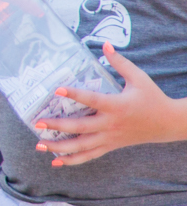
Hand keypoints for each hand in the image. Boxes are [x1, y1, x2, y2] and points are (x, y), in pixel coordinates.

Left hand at [35, 44, 186, 165]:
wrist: (168, 123)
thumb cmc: (152, 98)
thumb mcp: (139, 78)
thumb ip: (120, 62)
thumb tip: (105, 44)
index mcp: (117, 105)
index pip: (92, 100)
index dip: (74, 95)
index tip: (56, 90)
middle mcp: (111, 124)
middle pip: (82, 128)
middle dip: (58, 126)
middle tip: (37, 123)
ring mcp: (110, 138)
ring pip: (82, 146)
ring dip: (59, 147)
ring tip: (38, 145)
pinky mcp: (110, 146)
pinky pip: (89, 155)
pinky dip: (72, 160)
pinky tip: (55, 161)